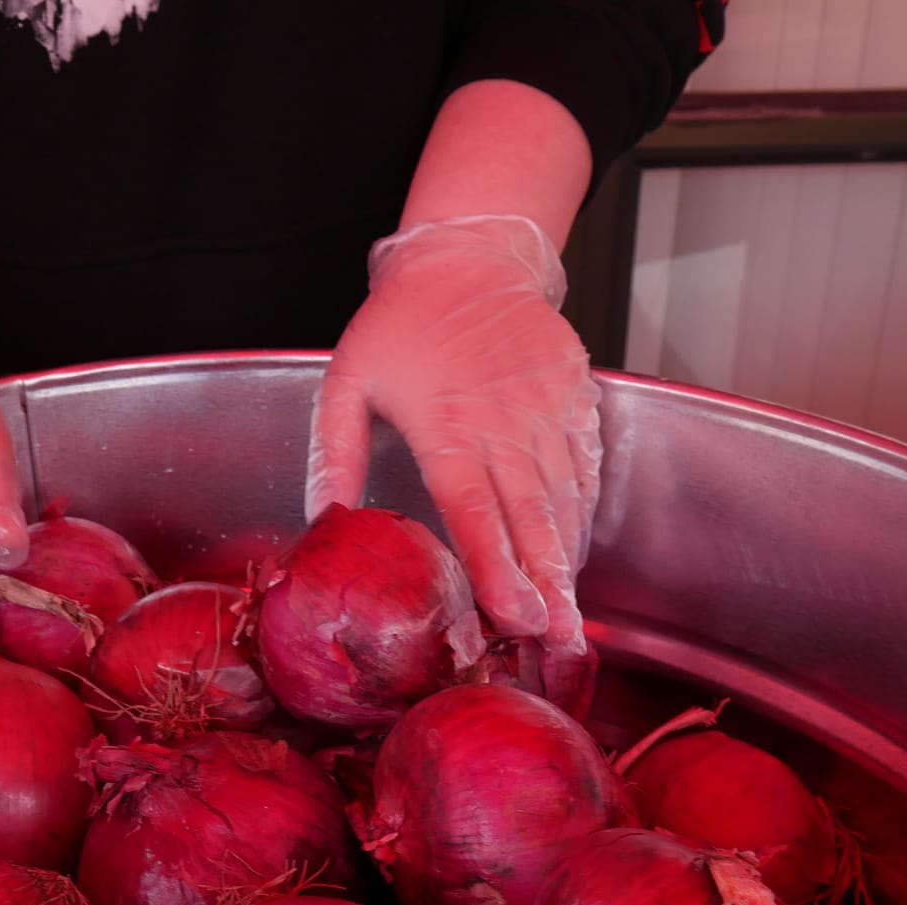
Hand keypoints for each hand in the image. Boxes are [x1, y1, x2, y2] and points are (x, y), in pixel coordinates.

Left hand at [308, 214, 603, 682]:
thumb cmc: (400, 324)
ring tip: (569, 620)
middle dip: (548, 588)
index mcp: (448, 426)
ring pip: (565, 501)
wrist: (467, 258)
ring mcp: (547, 410)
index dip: (497, 568)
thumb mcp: (345, 382)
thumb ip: (333, 454)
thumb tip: (322, 521)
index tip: (513, 616)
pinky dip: (581, 515)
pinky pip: (585, 468)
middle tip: (559, 643)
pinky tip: (572, 558)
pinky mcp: (575, 398)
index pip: (476, 512)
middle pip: (532, 520)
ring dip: (566, 563)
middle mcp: (505, 422)